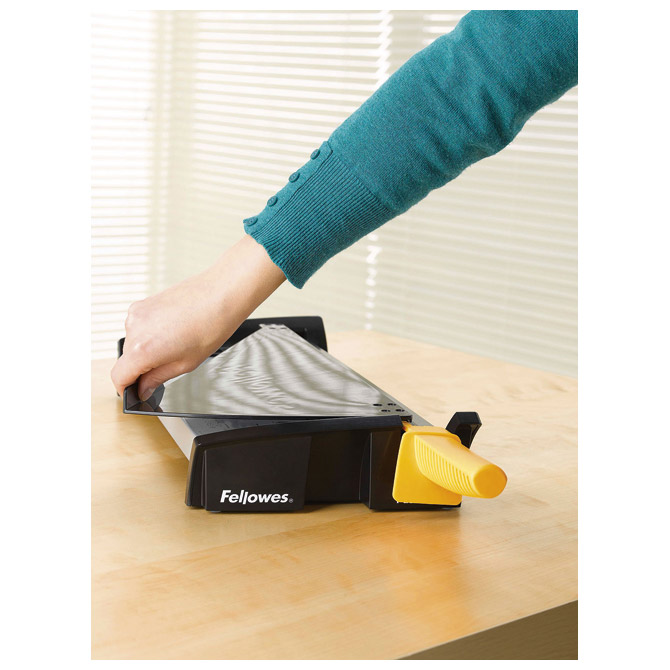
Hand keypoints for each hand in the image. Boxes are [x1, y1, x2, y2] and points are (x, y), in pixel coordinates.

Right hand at [111, 235, 285, 399]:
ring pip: (134, 342)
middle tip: (169, 366)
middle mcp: (134, 329)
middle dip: (142, 368)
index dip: (126, 389)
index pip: (118, 376)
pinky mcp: (143, 303)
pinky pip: (140, 326)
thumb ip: (158, 378)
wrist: (221, 294)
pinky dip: (151, 333)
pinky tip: (174, 330)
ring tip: (177, 343)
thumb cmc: (211, 326)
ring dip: (148, 349)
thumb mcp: (185, 363)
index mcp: (143, 349)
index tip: (135, 392)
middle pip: (127, 359)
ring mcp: (137, 313)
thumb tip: (144, 389)